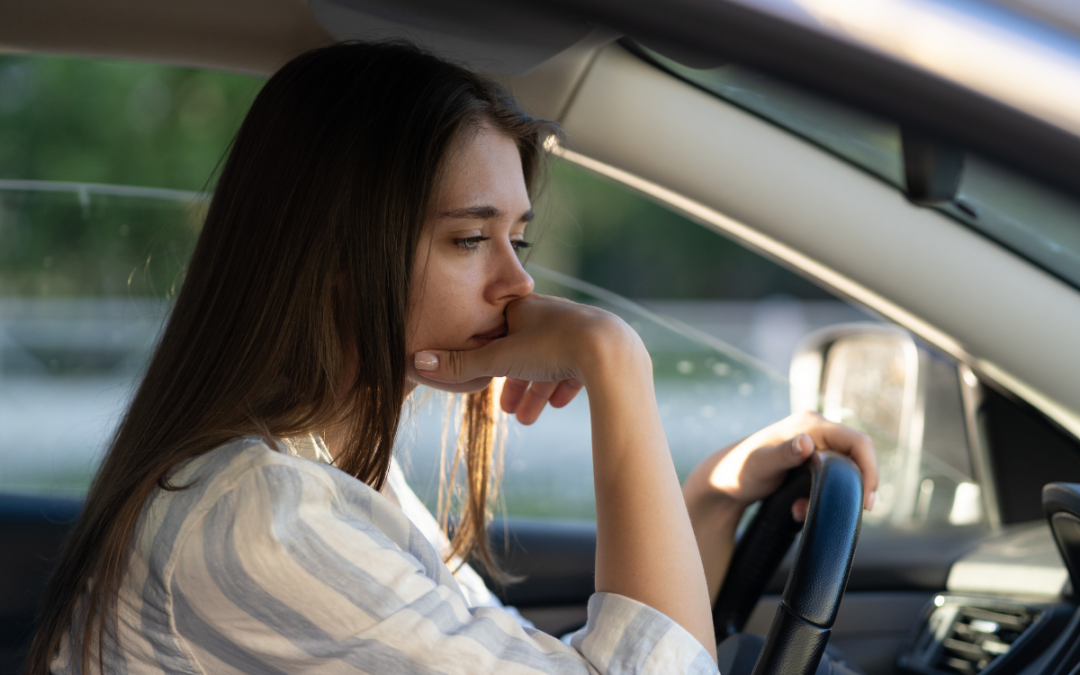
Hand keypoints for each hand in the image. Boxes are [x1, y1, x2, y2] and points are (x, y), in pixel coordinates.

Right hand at [413, 294, 638, 423]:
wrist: (609, 351)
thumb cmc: (552, 347)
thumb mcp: (499, 359)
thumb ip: (460, 364)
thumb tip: (417, 362)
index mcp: (524, 309)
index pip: (498, 332)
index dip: (488, 358)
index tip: (482, 381)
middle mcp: (550, 314)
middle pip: (524, 351)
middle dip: (513, 383)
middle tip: (506, 411)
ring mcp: (576, 330)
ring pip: (549, 363)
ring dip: (536, 392)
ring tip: (528, 420)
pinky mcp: (598, 348)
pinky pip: (575, 368)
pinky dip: (562, 387)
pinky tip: (558, 404)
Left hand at [684, 410, 878, 602]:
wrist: (723, 480)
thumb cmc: (738, 470)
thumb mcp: (760, 465)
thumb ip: (783, 454)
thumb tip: (806, 442)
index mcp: (810, 424)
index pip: (858, 442)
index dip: (870, 469)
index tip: (867, 499)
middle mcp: (815, 430)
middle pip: (857, 455)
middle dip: (857, 485)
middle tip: (855, 511)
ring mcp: (814, 444)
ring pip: (845, 469)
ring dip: (837, 493)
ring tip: (805, 510)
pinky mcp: (810, 460)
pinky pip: (831, 477)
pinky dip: (822, 495)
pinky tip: (799, 509)